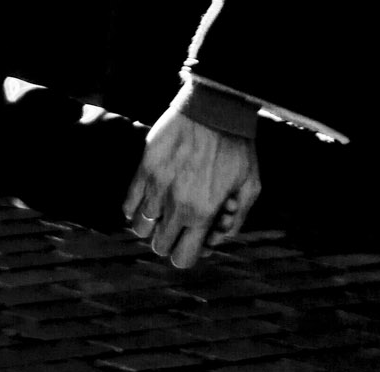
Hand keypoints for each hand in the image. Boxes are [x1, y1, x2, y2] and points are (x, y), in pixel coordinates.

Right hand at [123, 93, 260, 270]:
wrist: (217, 105)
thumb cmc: (236, 145)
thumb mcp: (250, 184)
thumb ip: (236, 220)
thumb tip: (215, 241)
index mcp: (203, 213)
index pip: (182, 258)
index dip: (185, 254)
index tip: (188, 241)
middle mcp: (177, 206)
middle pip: (159, 247)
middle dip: (168, 240)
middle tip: (176, 223)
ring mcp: (158, 188)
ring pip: (140, 229)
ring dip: (150, 225)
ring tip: (161, 209)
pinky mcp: (145, 170)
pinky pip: (128, 205)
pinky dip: (135, 208)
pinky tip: (148, 198)